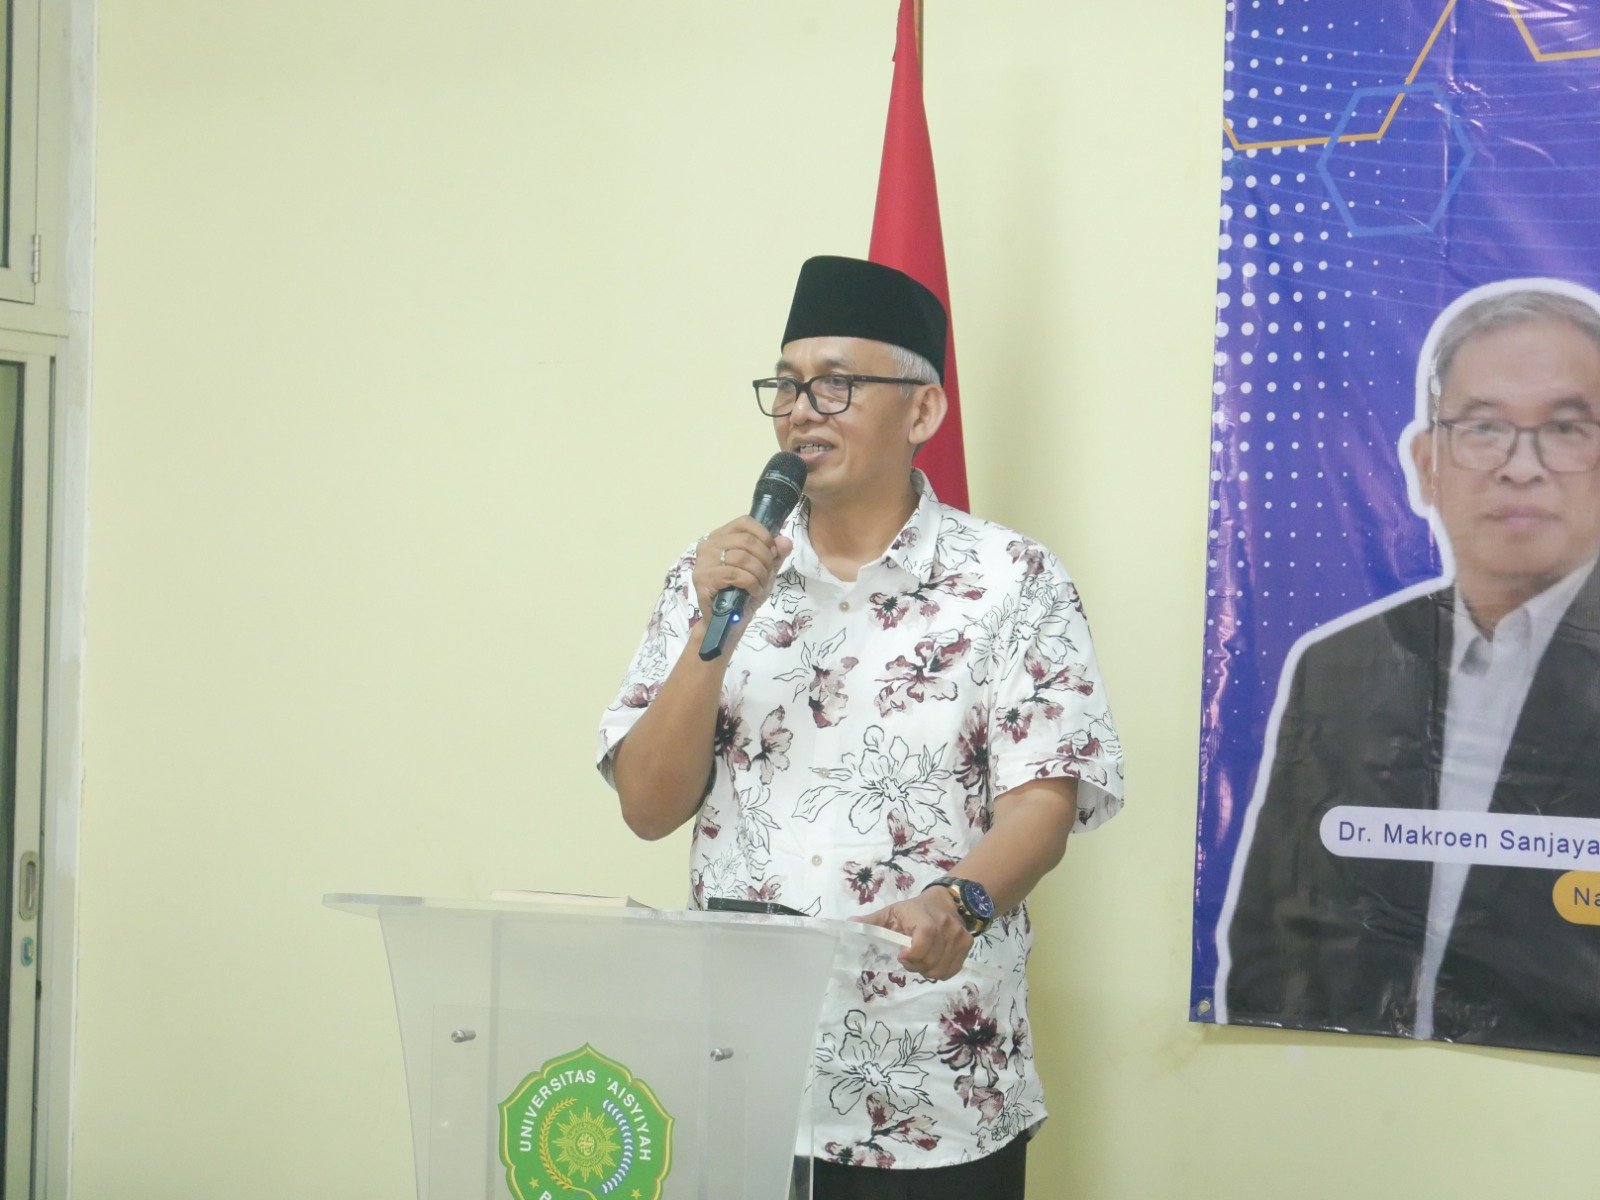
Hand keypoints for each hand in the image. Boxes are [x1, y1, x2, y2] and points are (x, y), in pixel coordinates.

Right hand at [691, 517, 792, 641]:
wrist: (728, 623)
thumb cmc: (743, 594)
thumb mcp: (765, 570)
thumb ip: (775, 554)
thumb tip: (785, 541)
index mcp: (721, 537)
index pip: (745, 522)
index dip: (764, 536)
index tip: (772, 553)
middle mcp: (708, 545)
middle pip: (746, 541)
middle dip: (765, 558)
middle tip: (767, 574)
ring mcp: (703, 562)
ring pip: (742, 557)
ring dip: (759, 573)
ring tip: (760, 585)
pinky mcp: (704, 579)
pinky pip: (736, 574)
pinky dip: (751, 583)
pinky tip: (753, 591)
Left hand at [855, 888, 972, 980]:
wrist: (946, 901)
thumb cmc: (914, 909)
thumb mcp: (892, 912)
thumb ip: (872, 922)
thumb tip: (849, 925)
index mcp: (926, 920)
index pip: (921, 946)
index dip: (910, 956)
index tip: (901, 954)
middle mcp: (947, 929)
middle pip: (929, 963)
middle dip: (915, 965)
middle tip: (908, 956)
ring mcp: (959, 939)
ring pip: (940, 971)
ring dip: (926, 970)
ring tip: (921, 958)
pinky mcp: (967, 946)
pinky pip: (951, 971)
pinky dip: (940, 971)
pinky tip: (932, 961)